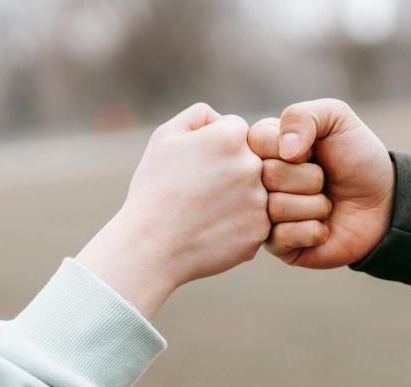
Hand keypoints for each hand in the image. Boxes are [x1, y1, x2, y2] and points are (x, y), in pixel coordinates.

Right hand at [78, 103, 269, 317]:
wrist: (150, 245)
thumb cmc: (154, 189)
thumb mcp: (165, 137)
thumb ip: (199, 115)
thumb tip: (222, 119)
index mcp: (231, 136)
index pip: (236, 130)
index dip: (213, 148)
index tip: (195, 166)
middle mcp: (252, 165)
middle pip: (249, 160)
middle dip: (228, 171)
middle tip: (198, 192)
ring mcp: (260, 200)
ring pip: (254, 191)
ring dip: (235, 198)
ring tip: (203, 212)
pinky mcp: (260, 231)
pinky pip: (254, 220)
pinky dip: (236, 225)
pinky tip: (210, 230)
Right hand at [249, 98, 393, 268]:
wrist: (385, 203)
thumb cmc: (358, 158)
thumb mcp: (336, 119)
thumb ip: (303, 116)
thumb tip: (285, 151)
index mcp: (263, 147)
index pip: (256, 141)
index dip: (293, 147)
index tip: (312, 151)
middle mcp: (258, 180)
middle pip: (267, 175)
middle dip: (309, 177)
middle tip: (324, 180)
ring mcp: (264, 213)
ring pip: (276, 207)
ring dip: (315, 205)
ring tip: (326, 203)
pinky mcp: (277, 245)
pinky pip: (283, 237)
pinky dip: (313, 230)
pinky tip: (323, 227)